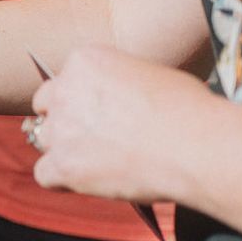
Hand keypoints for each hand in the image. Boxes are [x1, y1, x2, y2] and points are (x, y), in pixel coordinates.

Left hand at [27, 45, 209, 203]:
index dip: (83, 99)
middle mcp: (65, 90)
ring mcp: (61, 128)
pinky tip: (90, 180)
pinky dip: (63, 181)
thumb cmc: (187, 109)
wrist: (197, 144)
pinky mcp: (64, 165)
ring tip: (101, 161)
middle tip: (95, 137)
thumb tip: (115, 103)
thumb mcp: (148, 75)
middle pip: (46, 107)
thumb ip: (117, 85)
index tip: (102, 113)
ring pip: (45, 140)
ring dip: (66, 151)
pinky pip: (44, 174)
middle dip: (66, 121)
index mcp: (85, 60)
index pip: (66, 80)